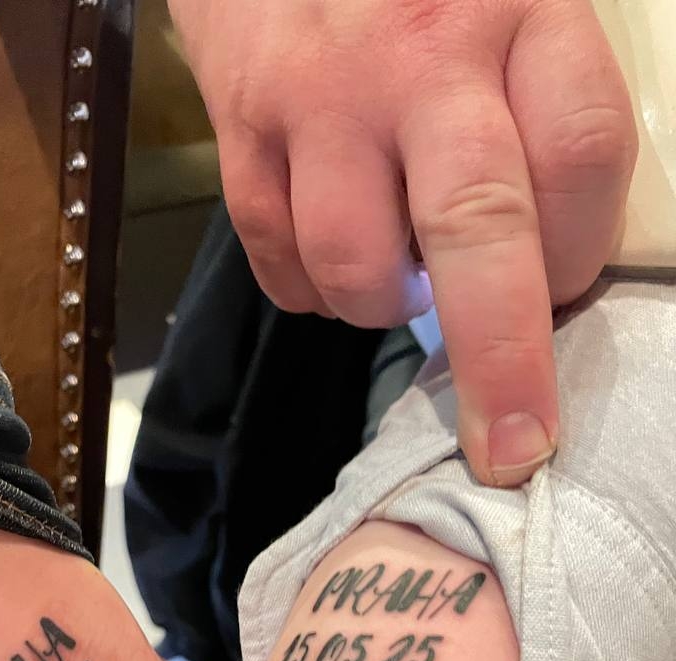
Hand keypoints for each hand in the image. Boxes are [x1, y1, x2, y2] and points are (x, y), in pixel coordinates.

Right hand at [170, 0, 636, 485]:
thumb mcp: (512, 0)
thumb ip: (542, 108)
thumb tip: (552, 264)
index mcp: (520, 8)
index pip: (583, 156)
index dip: (584, 254)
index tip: (571, 296)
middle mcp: (420, 57)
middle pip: (478, 231)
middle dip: (501, 363)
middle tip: (511, 448)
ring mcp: (319, 97)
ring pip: (356, 266)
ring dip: (381, 308)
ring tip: (395, 275)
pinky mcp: (243, 128)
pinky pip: (277, 258)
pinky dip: (309, 289)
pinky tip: (330, 255)